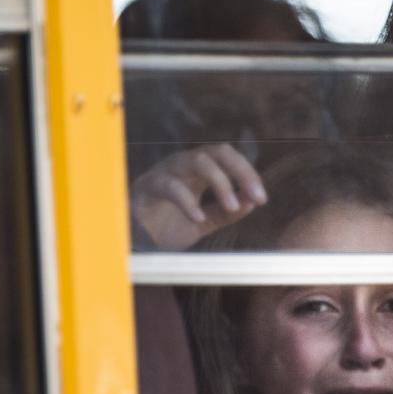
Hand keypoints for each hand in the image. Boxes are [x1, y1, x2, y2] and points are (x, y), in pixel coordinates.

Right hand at [131, 144, 267, 250]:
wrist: (131, 243)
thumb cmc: (163, 227)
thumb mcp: (202, 223)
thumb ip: (224, 213)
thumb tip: (252, 202)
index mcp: (197, 171)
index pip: (228, 158)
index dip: (247, 174)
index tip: (261, 198)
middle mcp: (182, 165)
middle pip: (217, 151)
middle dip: (240, 171)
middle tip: (256, 196)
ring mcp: (164, 172)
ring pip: (197, 160)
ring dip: (220, 182)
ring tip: (232, 205)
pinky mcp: (147, 186)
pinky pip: (170, 186)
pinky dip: (187, 202)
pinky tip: (197, 218)